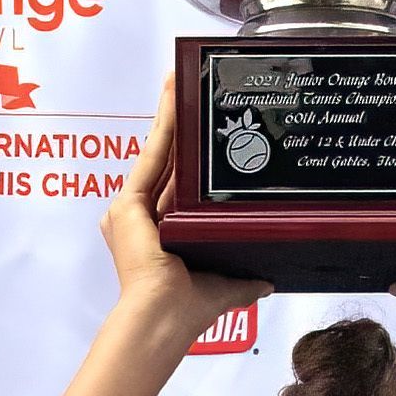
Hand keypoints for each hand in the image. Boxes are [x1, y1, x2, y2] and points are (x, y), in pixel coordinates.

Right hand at [99, 74, 272, 333]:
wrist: (165, 317)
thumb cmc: (187, 310)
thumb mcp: (224, 286)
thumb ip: (244, 282)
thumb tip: (267, 282)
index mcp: (158, 235)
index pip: (175, 186)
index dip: (185, 156)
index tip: (197, 131)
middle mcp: (140, 219)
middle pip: (164, 161)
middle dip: (174, 124)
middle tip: (185, 87)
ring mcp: (131, 210)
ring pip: (157, 152)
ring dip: (168, 114)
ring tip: (178, 78)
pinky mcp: (127, 204)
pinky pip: (152, 156)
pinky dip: (162, 124)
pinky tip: (172, 96)